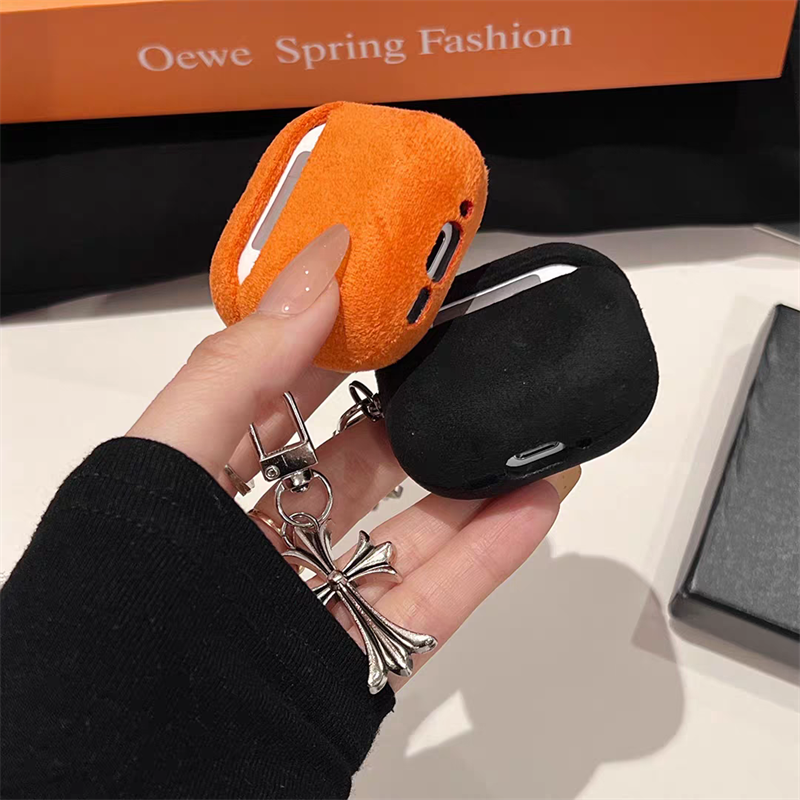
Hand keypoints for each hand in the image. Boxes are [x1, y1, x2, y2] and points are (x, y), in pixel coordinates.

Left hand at [129, 225, 579, 691]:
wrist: (139, 761)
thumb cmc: (124, 605)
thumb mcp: (165, 459)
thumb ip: (239, 369)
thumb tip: (312, 279)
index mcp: (199, 490)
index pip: (272, 402)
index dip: (325, 349)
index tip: (383, 306)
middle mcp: (256, 545)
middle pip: (349, 468)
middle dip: (405, 417)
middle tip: (455, 366)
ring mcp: (313, 600)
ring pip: (404, 534)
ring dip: (467, 488)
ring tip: (519, 435)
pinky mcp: (357, 655)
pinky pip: (433, 599)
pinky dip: (487, 554)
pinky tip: (532, 506)